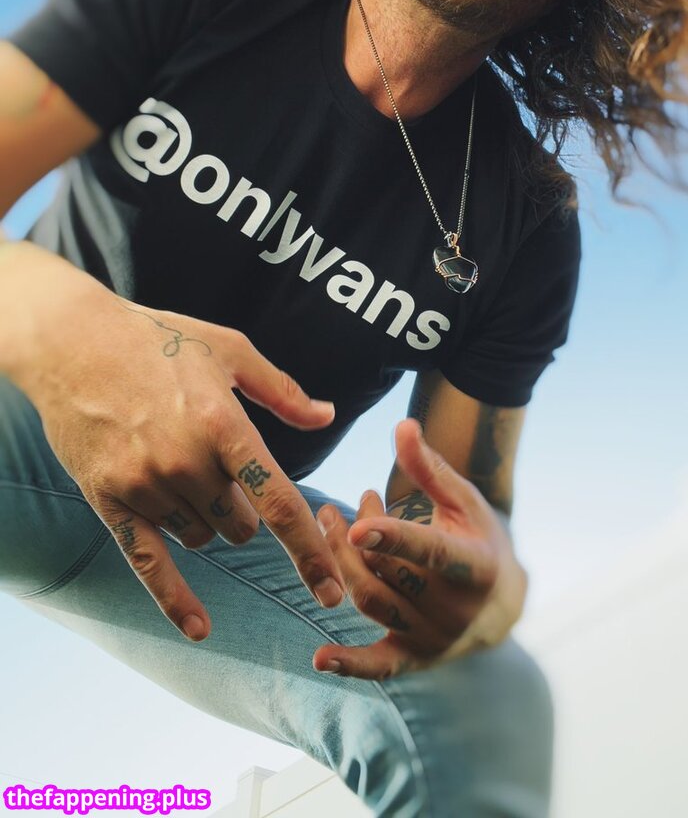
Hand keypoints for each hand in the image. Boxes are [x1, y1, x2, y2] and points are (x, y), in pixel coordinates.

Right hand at [26, 287, 345, 640]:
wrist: (73, 343)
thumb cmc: (158, 339)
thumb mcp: (229, 350)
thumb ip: (282, 391)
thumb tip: (327, 416)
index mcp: (224, 424)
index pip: (278, 501)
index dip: (310, 551)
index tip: (332, 590)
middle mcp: (187, 461)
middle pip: (240, 525)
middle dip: (242, 510)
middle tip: (216, 463)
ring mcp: (145, 483)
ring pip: (200, 537)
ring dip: (204, 520)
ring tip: (178, 465)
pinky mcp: (108, 499)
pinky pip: (148, 561)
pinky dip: (174, 599)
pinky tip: (199, 629)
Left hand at [312, 419, 527, 679]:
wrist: (500, 601)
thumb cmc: (477, 536)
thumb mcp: (462, 500)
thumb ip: (429, 467)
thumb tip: (402, 425)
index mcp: (476, 567)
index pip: (430, 553)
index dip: (393, 538)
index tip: (357, 524)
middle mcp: (456, 610)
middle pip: (390, 573)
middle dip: (352, 539)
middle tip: (331, 510)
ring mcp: (435, 638)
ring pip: (374, 602)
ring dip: (342, 567)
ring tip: (328, 529)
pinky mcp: (416, 658)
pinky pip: (380, 667)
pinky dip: (349, 665)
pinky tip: (319, 659)